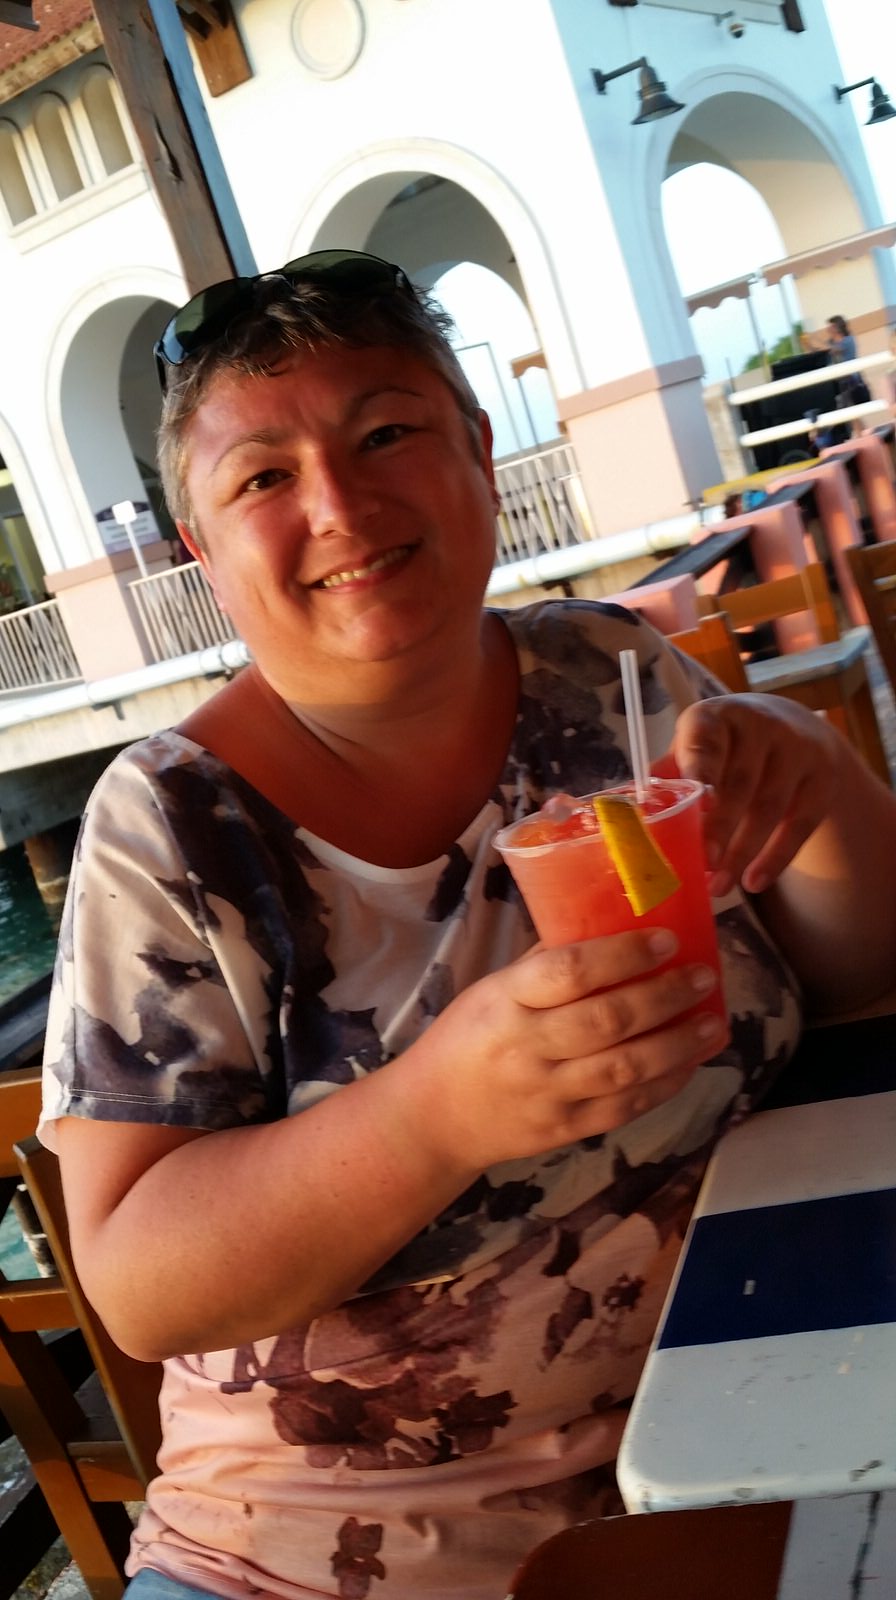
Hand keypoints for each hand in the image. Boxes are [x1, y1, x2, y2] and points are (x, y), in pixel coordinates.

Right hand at [418, 930, 726, 1168]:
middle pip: (607, 1021)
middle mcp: (528, 1047)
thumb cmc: (467, 1038)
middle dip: (665, 997)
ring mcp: (548, 1093)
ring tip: (713, 1021)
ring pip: (625, 1069)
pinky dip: (665, 1085)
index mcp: (506, 1001)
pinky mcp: (565, 1130)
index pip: (569, 972)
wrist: (436, 1116)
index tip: (665, 940)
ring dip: (678, 1044)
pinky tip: (691, 1062)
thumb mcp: (492, 990)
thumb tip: (608, 926)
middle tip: (702, 976)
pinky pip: (625, 1108)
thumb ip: (545, 965)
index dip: (623, 955)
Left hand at [671, 694, 839, 896]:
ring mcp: (796, 749)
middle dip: (720, 826)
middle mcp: (759, 725)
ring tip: (720, 887)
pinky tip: (755, 882)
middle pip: (739, 781)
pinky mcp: (823, 777)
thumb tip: (621, 809)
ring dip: (743, 851)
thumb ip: (667, 775)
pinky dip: (777, 857)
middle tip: (704, 863)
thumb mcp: (697, 748)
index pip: (706, 742)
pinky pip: (800, 823)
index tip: (698, 805)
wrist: (794, 729)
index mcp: (715, 718)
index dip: (701, 772)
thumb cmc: (727, 747)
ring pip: (770, 806)